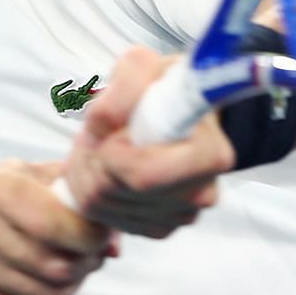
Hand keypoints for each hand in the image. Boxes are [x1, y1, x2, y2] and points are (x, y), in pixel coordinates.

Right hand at [0, 160, 112, 294]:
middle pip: (60, 267)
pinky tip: (42, 285)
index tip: (99, 234)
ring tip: (64, 267)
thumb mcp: (36, 178)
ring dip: (72, 286)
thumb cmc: (6, 204)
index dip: (93, 235)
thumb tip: (112, 245)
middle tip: (85, 254)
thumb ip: (81, 197)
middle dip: (86, 263)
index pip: (57, 224)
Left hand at [65, 46, 233, 237]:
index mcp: (209, 156)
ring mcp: (179, 216)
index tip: (110, 129)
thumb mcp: (145, 66)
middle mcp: (200, 194)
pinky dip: (91, 191)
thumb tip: (102, 122)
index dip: (111, 152)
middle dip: (91, 158)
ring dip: (85, 171)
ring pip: (102, 206)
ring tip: (100, 146)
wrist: (174, 112)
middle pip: (115, 192)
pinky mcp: (156, 228)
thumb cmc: (160, 89)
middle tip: (95, 134)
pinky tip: (105, 168)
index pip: (142, 174)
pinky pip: (104, 218)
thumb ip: (125, 82)